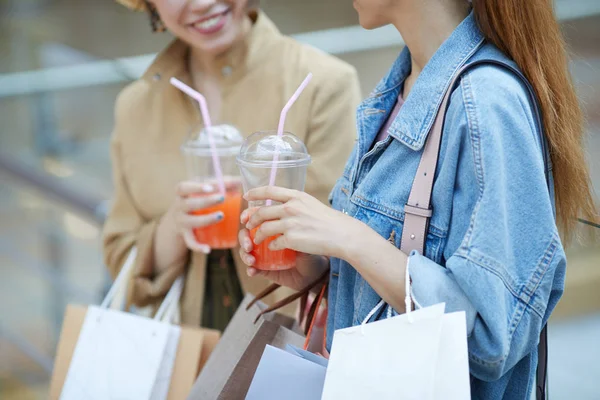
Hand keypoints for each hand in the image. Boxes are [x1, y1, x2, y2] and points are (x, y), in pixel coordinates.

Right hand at [170, 181, 225, 252]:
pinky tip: (208, 249)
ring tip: (221, 216)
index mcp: (182, 194)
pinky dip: (197, 246)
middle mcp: (178, 207)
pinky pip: (190, 242)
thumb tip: (240, 180)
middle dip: (205, 201)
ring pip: (190, 222)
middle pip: (188, 204)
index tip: (211, 186)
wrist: (177, 221)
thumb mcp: (203, 191)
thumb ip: (221, 185)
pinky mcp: (184, 235)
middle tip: (222, 198)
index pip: (183, 188)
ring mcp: (180, 222)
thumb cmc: (196, 200)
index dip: (196, 187)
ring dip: (205, 219)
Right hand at [238, 208, 328, 290]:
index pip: (256, 217)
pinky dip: (250, 269)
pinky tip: (253, 270)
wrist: (318, 270)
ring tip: (251, 260)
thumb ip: (292, 227)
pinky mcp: (265, 269)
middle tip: (249, 244)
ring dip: (244, 254)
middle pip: (246, 233)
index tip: (246, 219)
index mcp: (274, 224)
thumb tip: (280, 222)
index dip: (248, 217)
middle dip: (243, 238)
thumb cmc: (313, 248)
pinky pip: (253, 268)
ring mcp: (264, 254)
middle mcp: (267, 238)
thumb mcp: (304, 234)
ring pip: (246, 250)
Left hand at [244, 186, 364, 259]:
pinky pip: (273, 243)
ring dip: (257, 235)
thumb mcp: (311, 203)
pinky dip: (271, 246)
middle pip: (262, 212)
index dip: (255, 193)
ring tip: (256, 239)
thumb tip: (282, 206)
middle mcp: (291, 207)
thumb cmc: (329, 220)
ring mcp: (290, 223)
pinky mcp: (291, 239)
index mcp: (296, 196)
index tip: (246, 197)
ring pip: (264, 229)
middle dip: (251, 219)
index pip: (269, 190)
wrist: (342, 234)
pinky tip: (273, 247)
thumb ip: (296, 203)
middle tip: (248, 224)